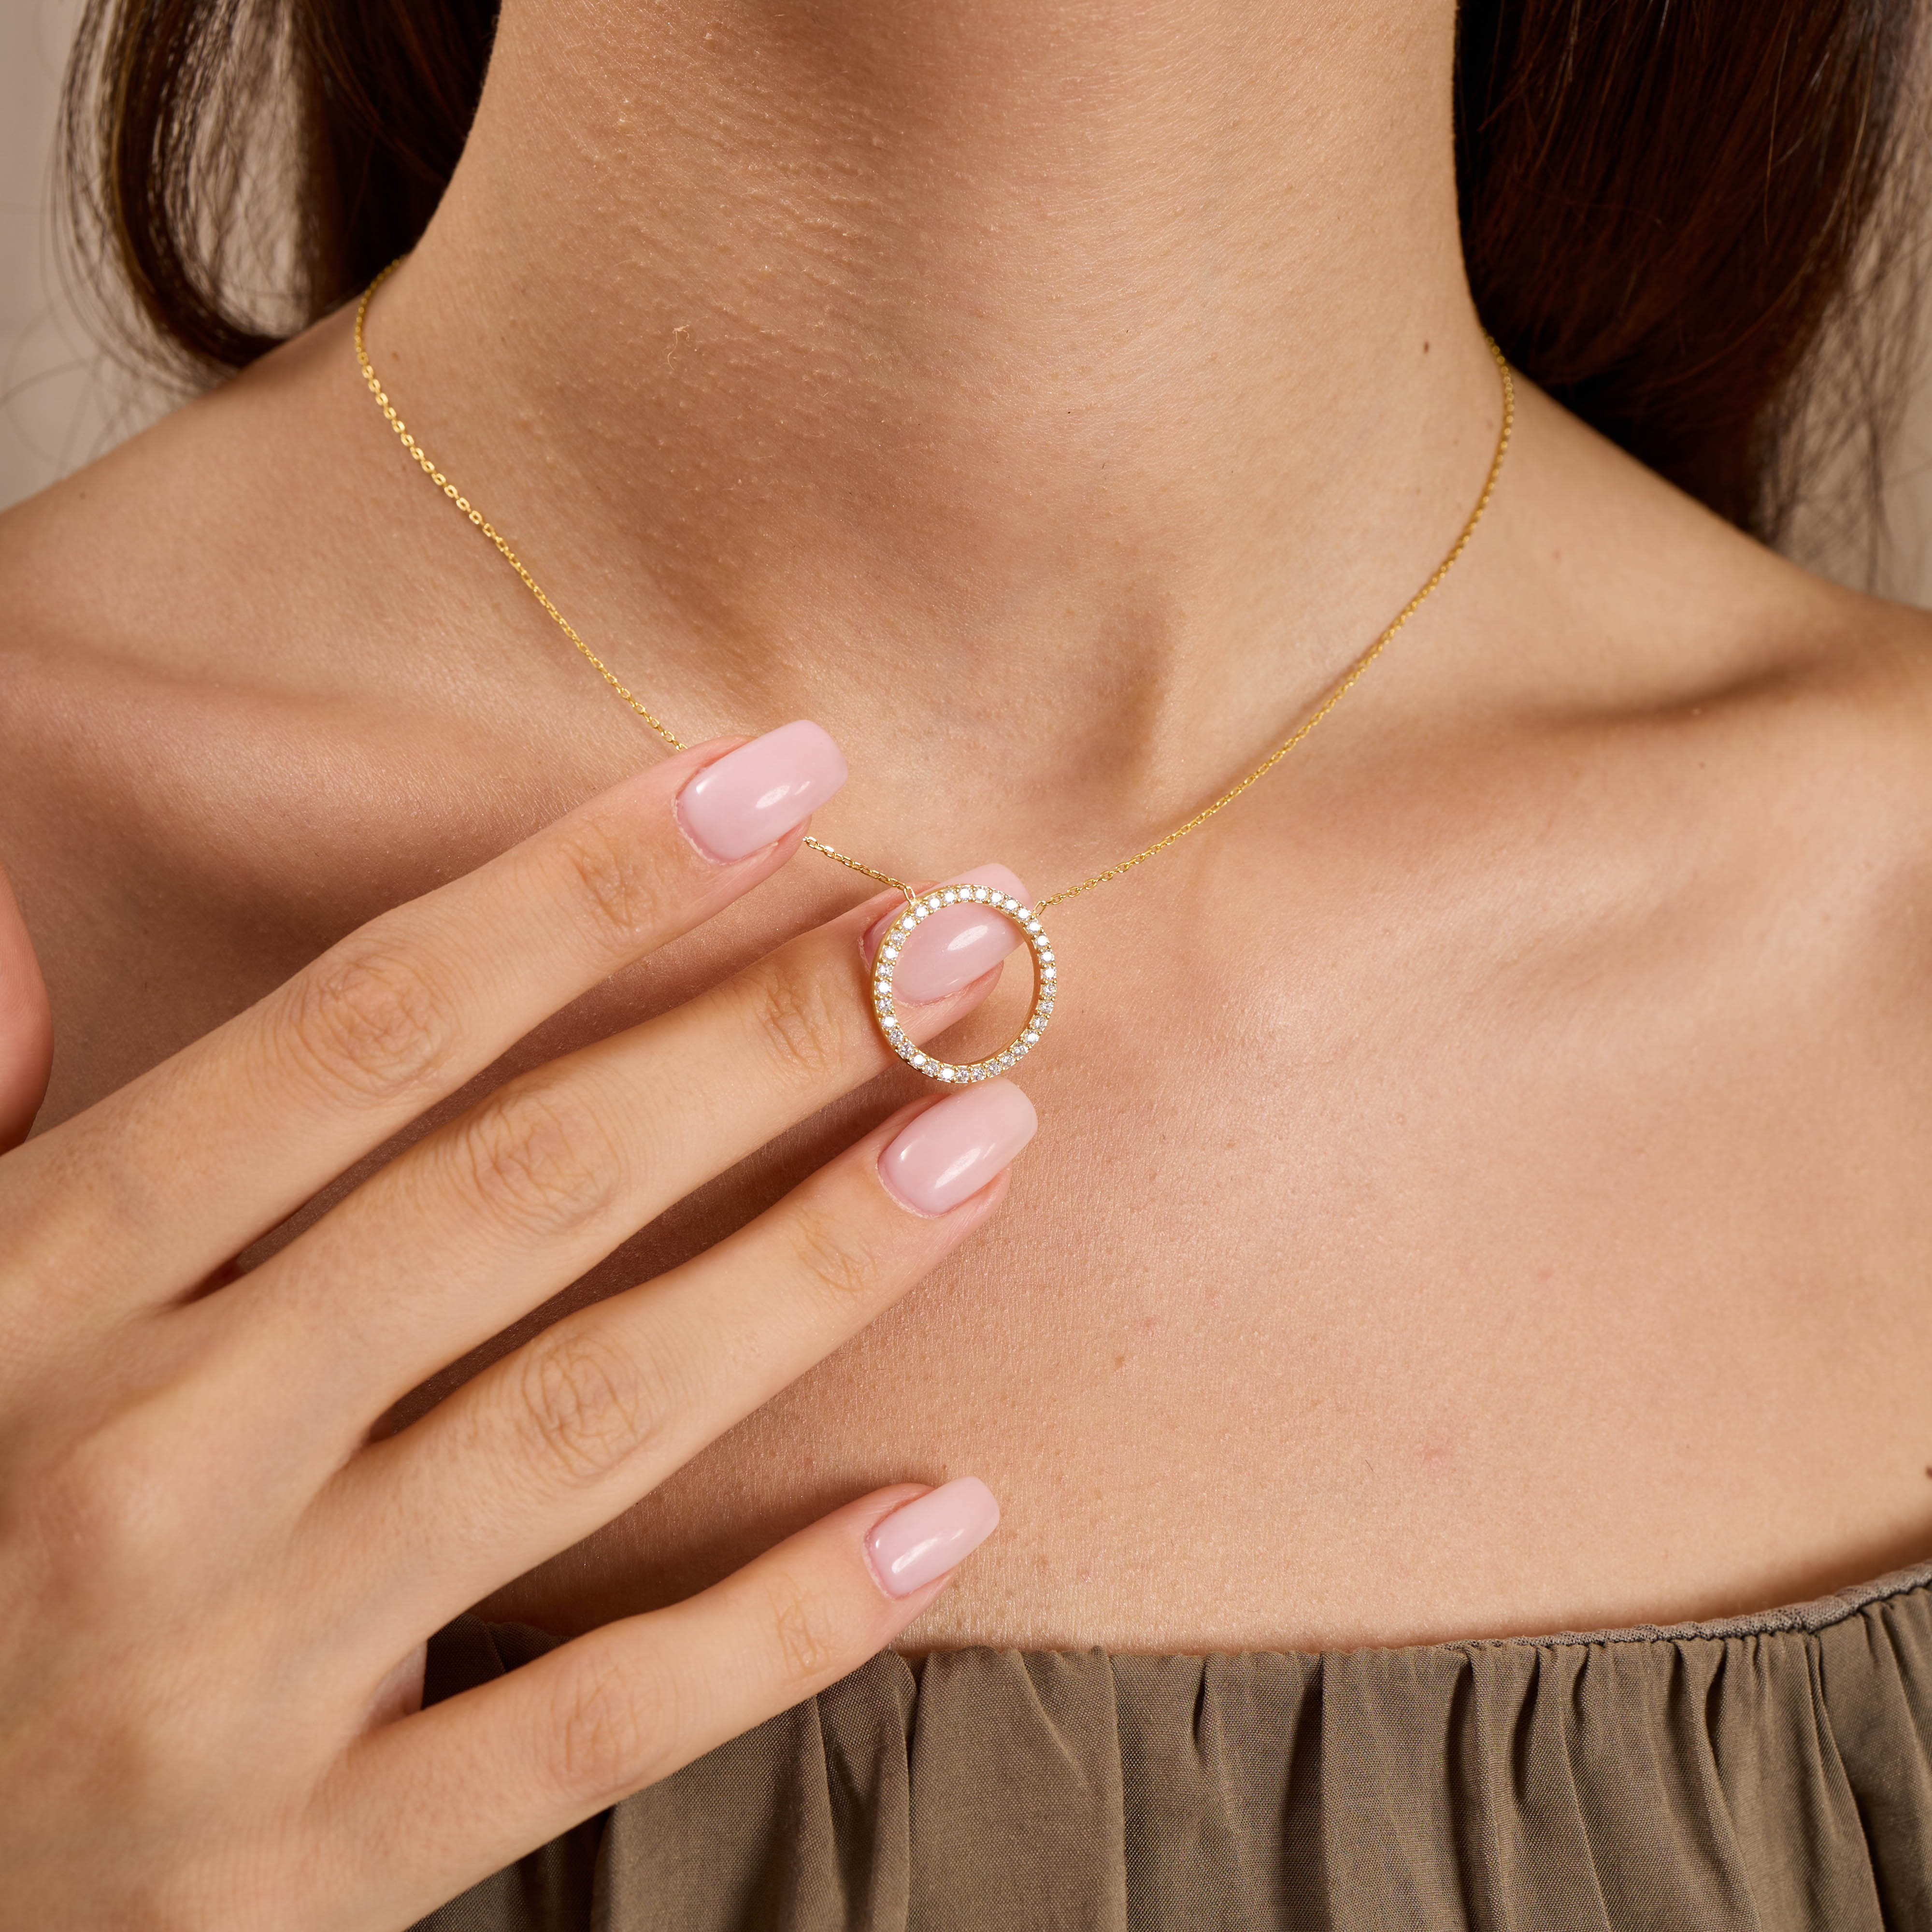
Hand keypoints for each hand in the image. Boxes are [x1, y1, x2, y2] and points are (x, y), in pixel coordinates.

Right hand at [0, 723, 1030, 1928]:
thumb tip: (23, 943)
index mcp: (38, 1290)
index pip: (375, 1034)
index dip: (591, 888)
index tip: (778, 780)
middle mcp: (146, 1461)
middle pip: (529, 1191)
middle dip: (768, 1041)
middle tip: (967, 939)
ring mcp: (232, 1677)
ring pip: (593, 1420)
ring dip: (818, 1265)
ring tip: (991, 1134)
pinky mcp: (301, 1875)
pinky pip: (590, 1724)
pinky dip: (783, 1622)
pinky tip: (948, 1512)